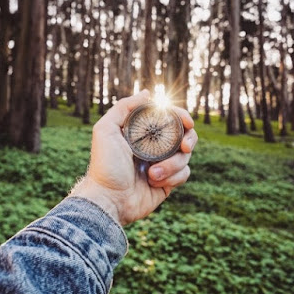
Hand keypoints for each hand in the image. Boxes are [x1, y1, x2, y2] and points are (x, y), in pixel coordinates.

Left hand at [70, 90, 197, 225]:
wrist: (108, 199)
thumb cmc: (105, 165)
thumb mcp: (106, 129)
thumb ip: (124, 107)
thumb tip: (147, 94)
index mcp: (143, 134)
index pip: (169, 119)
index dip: (181, 117)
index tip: (187, 121)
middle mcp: (155, 147)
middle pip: (184, 136)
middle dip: (189, 140)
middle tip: (184, 146)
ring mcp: (163, 165)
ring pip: (185, 157)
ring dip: (173, 164)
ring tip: (153, 174)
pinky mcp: (168, 182)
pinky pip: (184, 174)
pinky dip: (173, 177)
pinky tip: (155, 182)